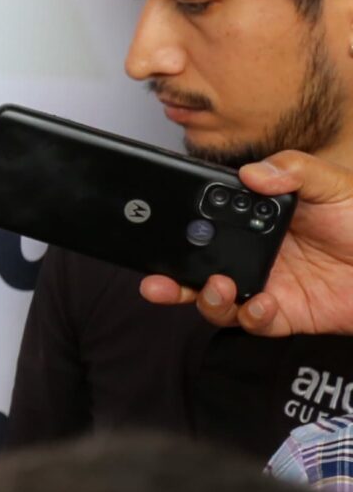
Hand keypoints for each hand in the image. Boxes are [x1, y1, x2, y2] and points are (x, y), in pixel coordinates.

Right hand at [139, 152, 352, 333]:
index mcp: (256, 221)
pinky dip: (249, 316)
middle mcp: (252, 254)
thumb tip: (252, 172)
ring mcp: (264, 285)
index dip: (180, 228)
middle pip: (197, 266)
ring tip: (216, 287)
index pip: (206, 223)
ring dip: (204, 298)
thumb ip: (294, 170)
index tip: (164, 228)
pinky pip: (252, 322)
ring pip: (214, 299)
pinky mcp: (282, 315)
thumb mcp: (334, 184)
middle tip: (157, 279)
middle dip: (169, 276)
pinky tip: (259, 304)